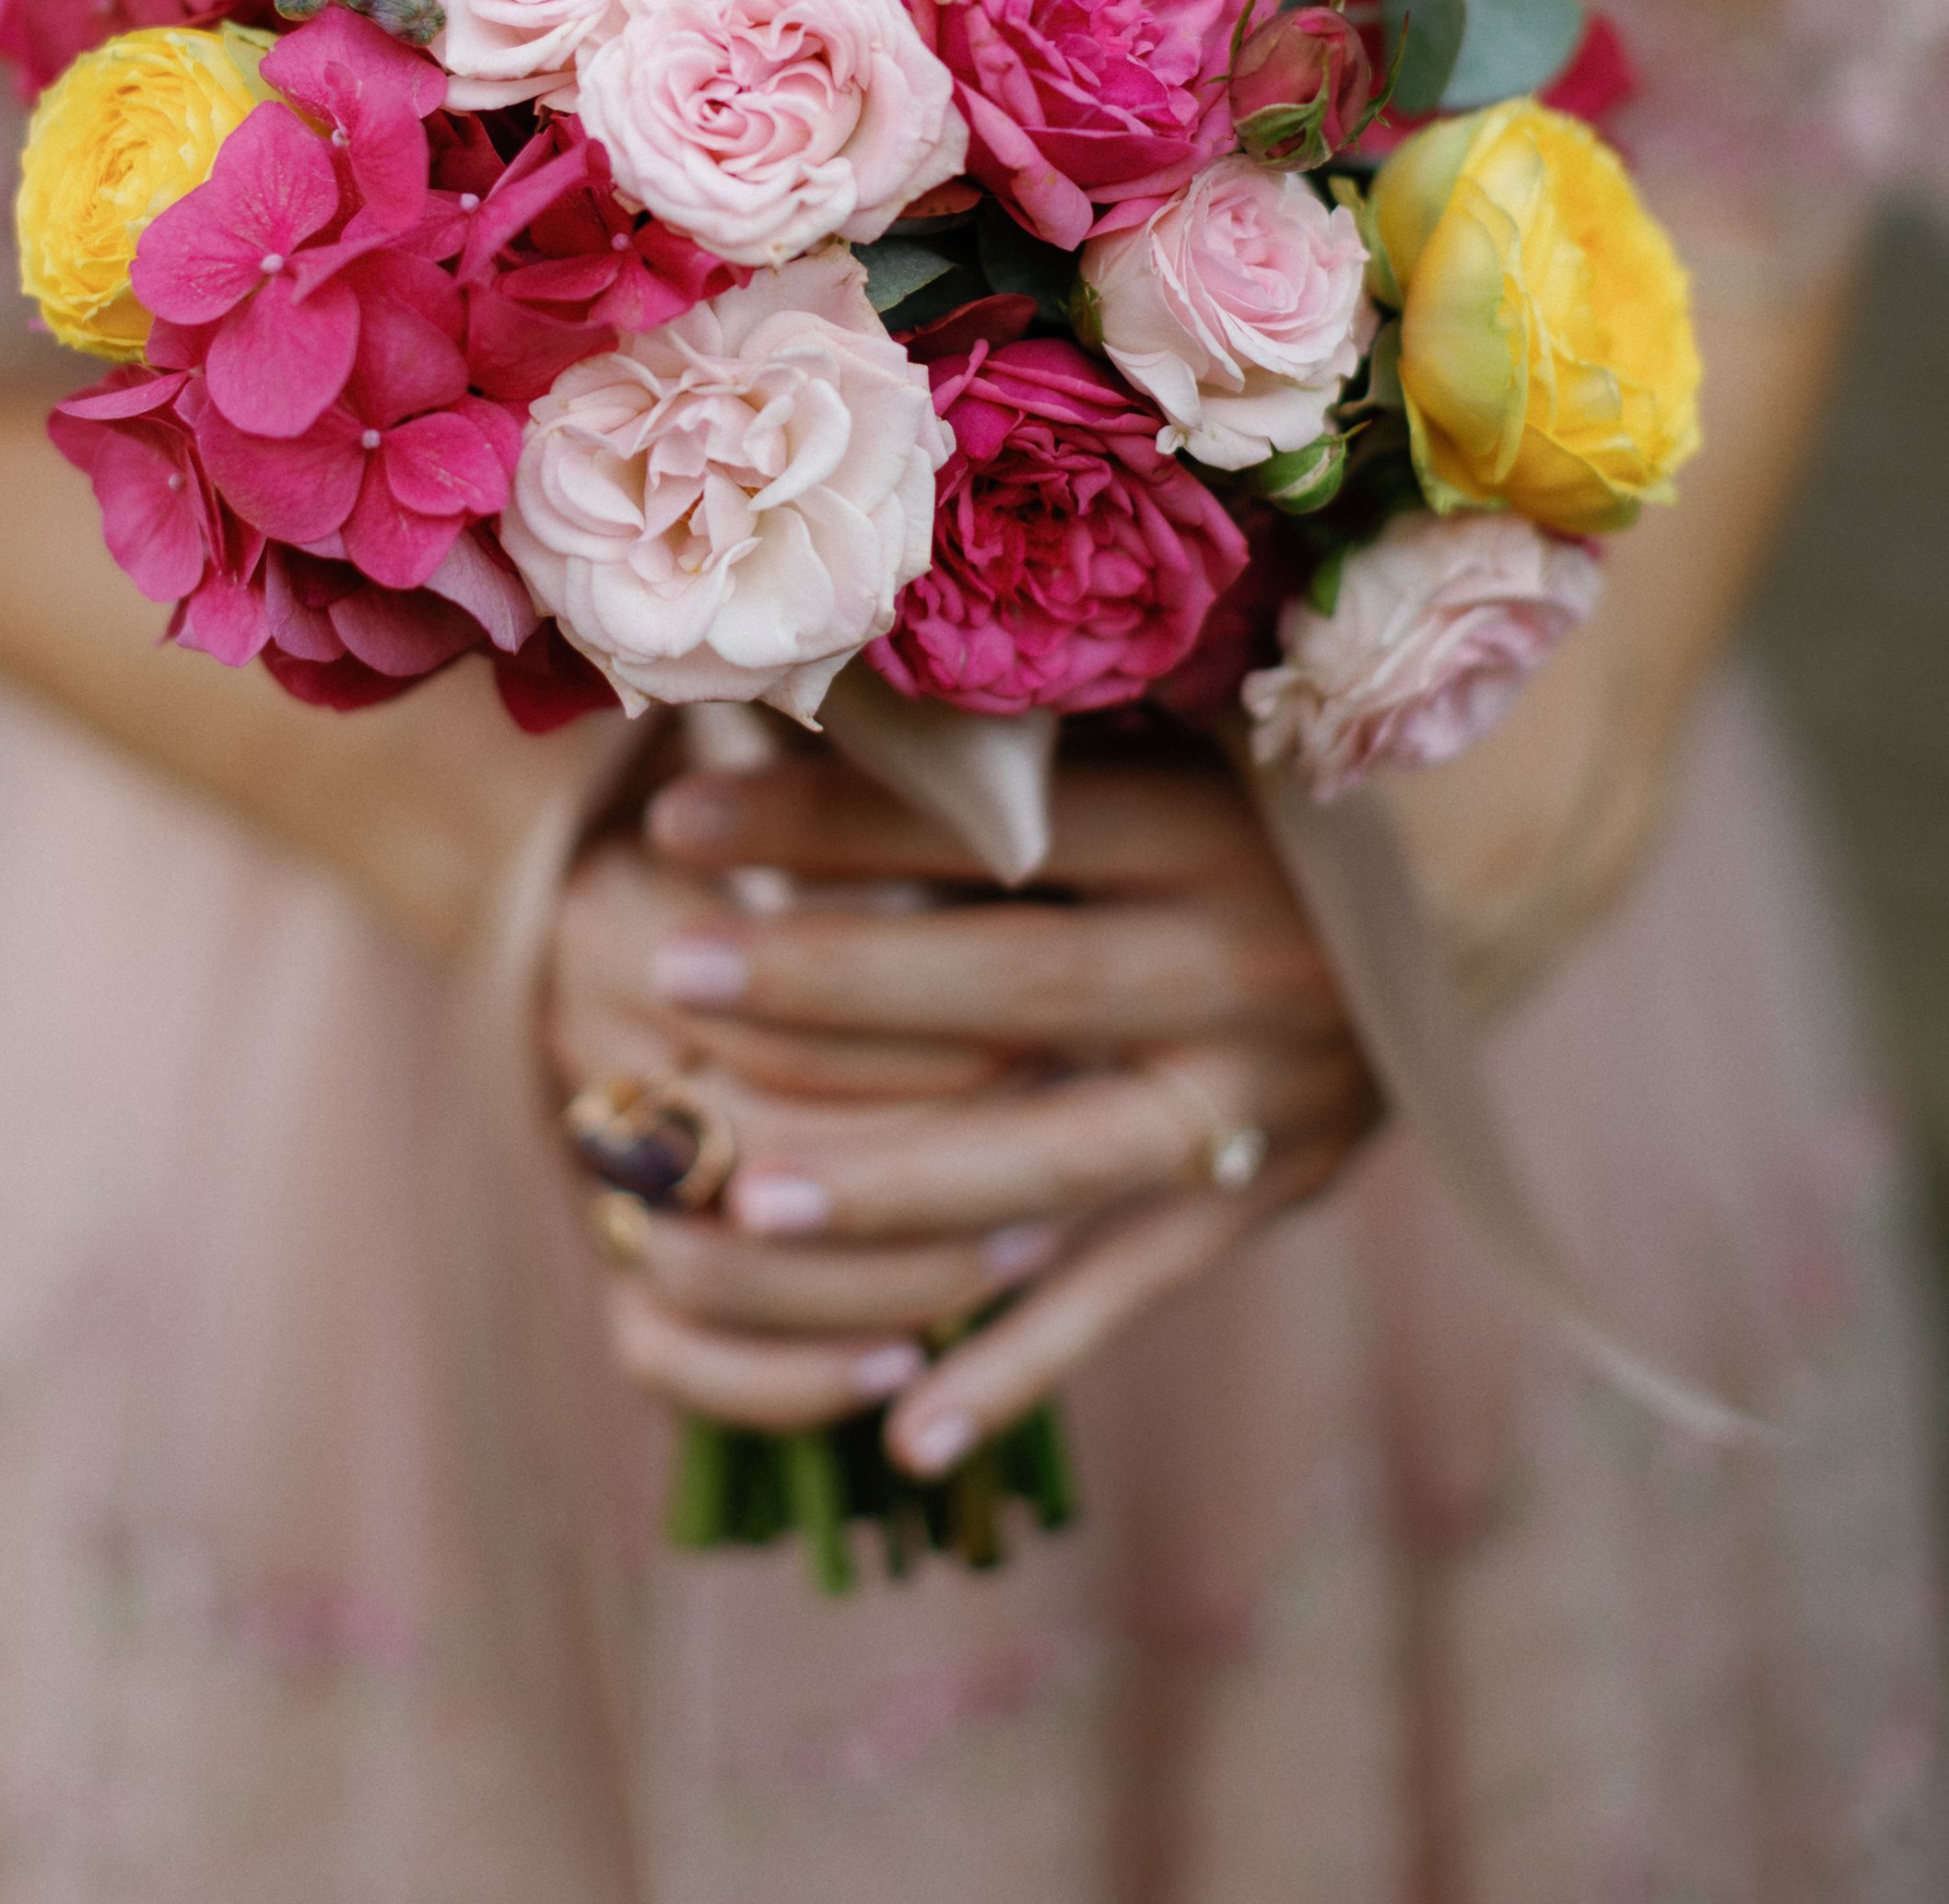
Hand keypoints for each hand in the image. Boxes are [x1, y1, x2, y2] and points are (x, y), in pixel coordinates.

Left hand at [546, 756, 1377, 1475]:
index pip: (997, 827)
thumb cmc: (1256, 790)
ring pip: (1060, 1160)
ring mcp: (1260, 1100)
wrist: (1473, 891)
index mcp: (1208, 826)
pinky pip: (1132, 1294)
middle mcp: (1242, 963)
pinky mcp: (1270, 1199)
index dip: (836, 819)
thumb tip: (809, 711)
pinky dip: (1025, 1367)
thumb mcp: (1170, 743)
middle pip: (1014, 986)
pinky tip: (902, 1436)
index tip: (678, 806)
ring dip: (901, 1189)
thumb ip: (1026, 758)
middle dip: (833, 984)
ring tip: (746, 1203)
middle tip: (673, 974)